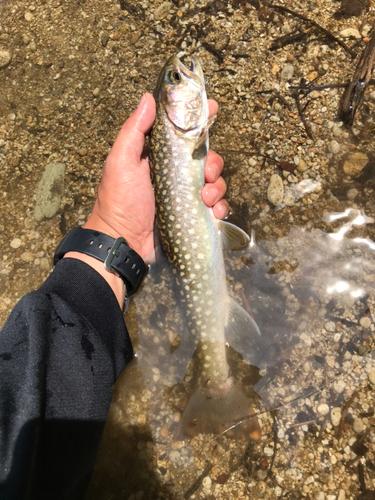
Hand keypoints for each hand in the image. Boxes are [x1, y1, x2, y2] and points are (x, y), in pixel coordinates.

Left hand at [84, 93, 227, 261]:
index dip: (199, 120)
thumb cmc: (119, 201)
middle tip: (207, 173)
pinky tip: (212, 212)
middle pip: (205, 157)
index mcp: (158, 157)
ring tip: (204, 198)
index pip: (182, 133)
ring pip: (214, 181)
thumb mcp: (121, 162)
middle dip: (212, 162)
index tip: (213, 109)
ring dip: (216, 187)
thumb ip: (134, 131)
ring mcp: (185, 195)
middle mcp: (174, 174)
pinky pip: (216, 205)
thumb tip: (148, 98)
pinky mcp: (193, 214)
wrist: (124, 243)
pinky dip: (219, 206)